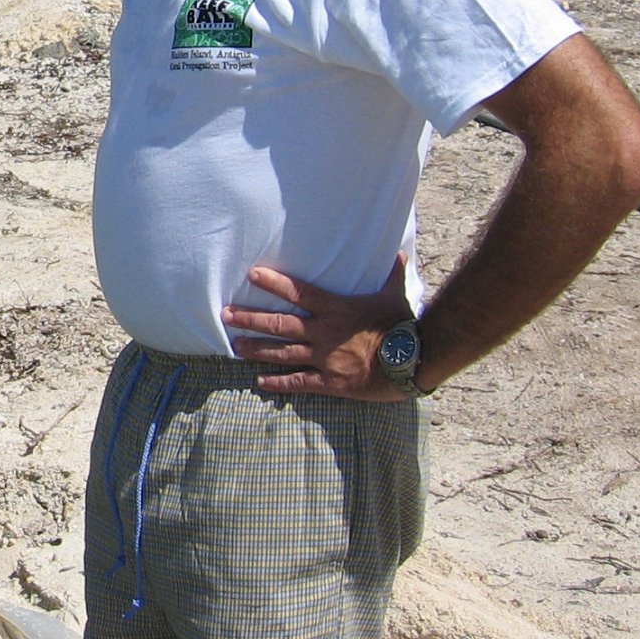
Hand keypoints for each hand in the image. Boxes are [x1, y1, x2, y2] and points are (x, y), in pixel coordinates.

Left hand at [224, 255, 414, 401]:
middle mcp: (324, 332)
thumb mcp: (395, 295)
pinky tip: (259, 383)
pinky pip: (299, 383)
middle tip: (225, 315)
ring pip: (282, 353)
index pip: (299, 292)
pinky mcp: (331, 382)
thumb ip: (392, 274)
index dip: (274, 282)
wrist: (413, 361)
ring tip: (234, 346)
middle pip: (279, 324)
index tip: (252, 274)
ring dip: (256, 349)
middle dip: (250, 319)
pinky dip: (278, 383)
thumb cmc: (404, 326)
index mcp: (336, 309)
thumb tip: (398, 254)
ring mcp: (325, 358)